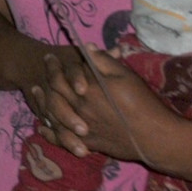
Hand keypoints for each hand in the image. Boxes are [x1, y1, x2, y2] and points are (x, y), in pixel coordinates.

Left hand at [26, 47, 164, 164]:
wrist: (156, 138)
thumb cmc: (144, 104)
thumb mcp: (126, 77)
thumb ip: (104, 62)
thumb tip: (87, 47)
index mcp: (89, 89)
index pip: (64, 74)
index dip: (55, 65)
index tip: (49, 57)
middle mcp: (81, 107)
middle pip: (56, 91)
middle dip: (47, 78)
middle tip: (41, 72)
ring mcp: (82, 127)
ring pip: (53, 114)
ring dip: (42, 102)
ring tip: (35, 92)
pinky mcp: (88, 143)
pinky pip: (62, 139)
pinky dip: (50, 132)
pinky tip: (43, 127)